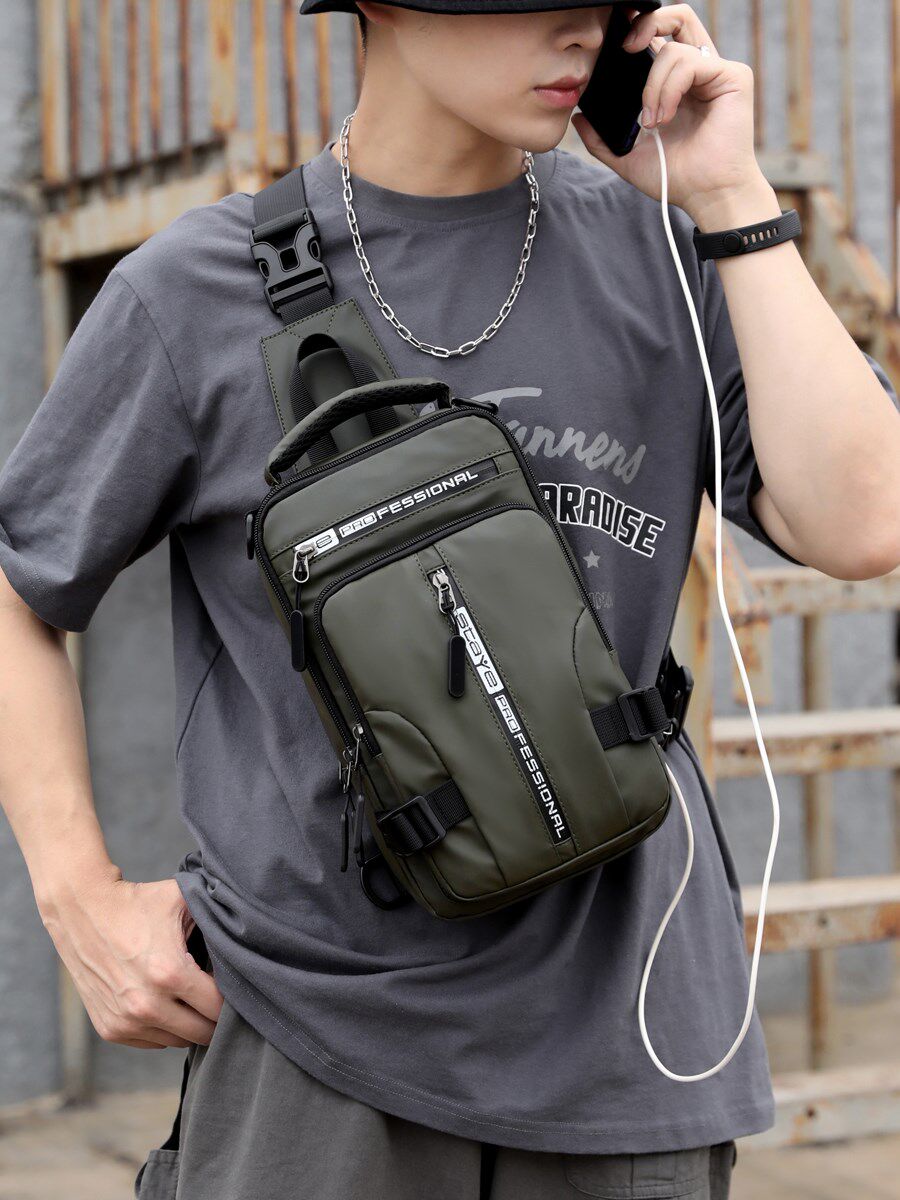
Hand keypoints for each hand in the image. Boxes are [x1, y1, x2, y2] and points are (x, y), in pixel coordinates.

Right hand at [41, 873, 222, 1048]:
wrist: (82, 909)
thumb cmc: (138, 902)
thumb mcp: (183, 900)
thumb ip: (215, 921)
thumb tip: (247, 940)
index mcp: (169, 973)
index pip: (218, 1007)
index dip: (232, 997)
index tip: (232, 984)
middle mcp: (147, 1004)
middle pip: (202, 1033)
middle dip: (215, 1017)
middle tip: (217, 997)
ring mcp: (126, 1021)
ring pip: (178, 1042)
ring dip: (189, 1024)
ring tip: (192, 999)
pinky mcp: (110, 1029)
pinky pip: (152, 1042)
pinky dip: (164, 1028)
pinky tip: (167, 1003)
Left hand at [571, 4, 766, 225]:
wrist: (706, 197)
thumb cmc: (675, 178)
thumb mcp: (628, 157)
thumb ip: (602, 139)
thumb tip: (578, 118)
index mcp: (678, 83)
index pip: (660, 38)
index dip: (640, 29)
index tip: (618, 45)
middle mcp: (699, 71)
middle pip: (677, 17)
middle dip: (647, 23)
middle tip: (627, 49)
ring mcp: (716, 72)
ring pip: (674, 46)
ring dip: (652, 85)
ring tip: (652, 121)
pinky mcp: (733, 76)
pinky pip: (690, 62)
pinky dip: (669, 88)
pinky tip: (665, 116)